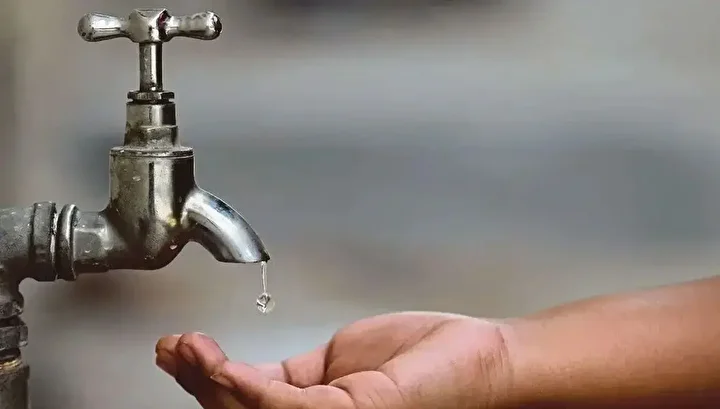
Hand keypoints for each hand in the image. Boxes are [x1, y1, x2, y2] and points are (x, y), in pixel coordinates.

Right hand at [155, 312, 513, 408]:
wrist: (479, 359)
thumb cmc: (423, 365)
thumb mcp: (337, 365)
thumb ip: (290, 376)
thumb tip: (242, 371)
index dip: (206, 384)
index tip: (181, 353)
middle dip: (201, 382)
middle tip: (179, 348)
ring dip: (213, 379)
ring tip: (193, 348)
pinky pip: (286, 407)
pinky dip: (248, 386)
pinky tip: (225, 364)